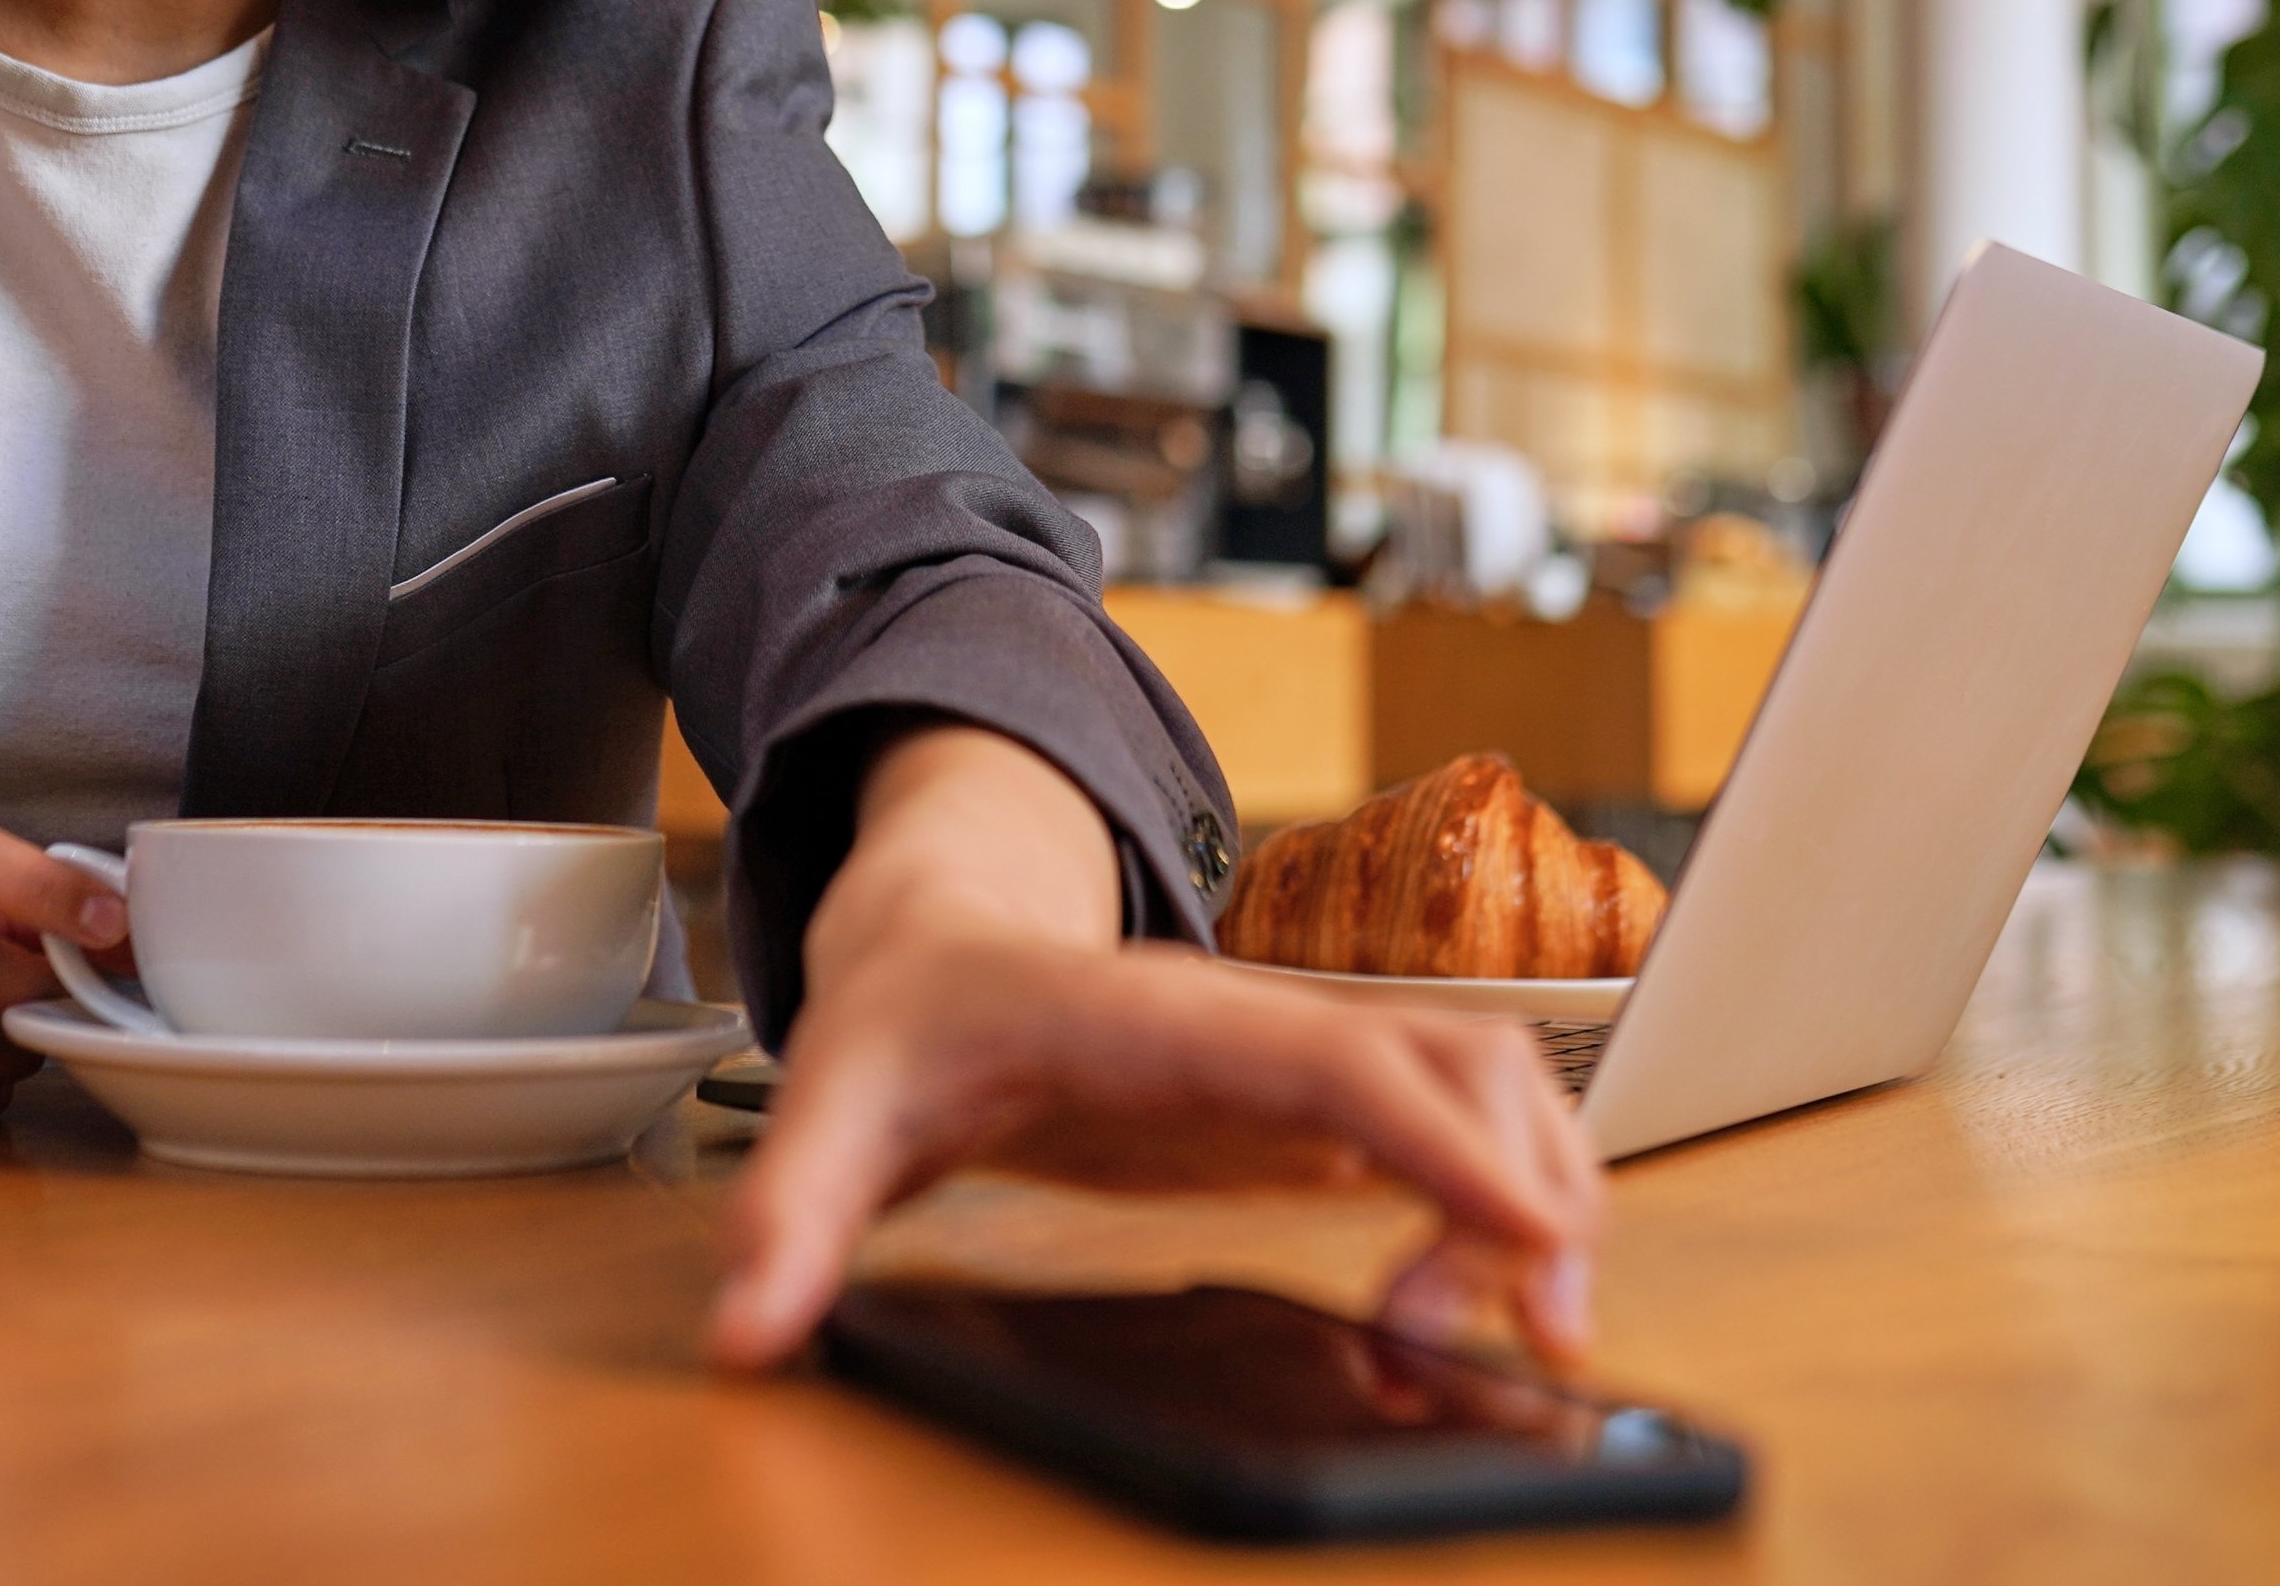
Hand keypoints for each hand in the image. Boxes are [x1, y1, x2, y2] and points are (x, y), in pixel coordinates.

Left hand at [705, 727, 1605, 1371]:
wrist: (933, 942)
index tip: (1525, 1228)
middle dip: (1526, 1190)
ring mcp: (1299, 1057)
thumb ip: (784, 1213)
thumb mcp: (824, 1104)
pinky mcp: (1316, 1104)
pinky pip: (1459, 1125)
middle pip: (1457, 1063)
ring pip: (1487, 1082)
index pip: (1326, 1059)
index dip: (1434, 1135)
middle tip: (1523, 1337)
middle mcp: (1255, 1023)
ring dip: (1535, 1197)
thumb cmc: (902, 1019)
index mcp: (1151, 1016)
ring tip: (1506, 1331)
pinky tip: (1458, 1305)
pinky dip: (1501, 1204)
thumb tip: (745, 1333)